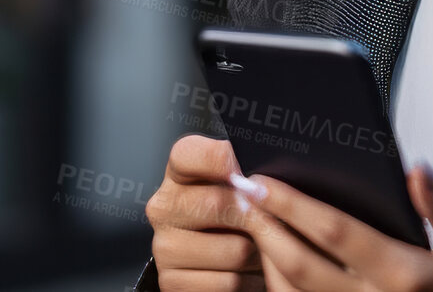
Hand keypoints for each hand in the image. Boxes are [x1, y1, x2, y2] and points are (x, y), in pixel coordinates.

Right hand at [145, 134, 264, 290]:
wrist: (223, 262)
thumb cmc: (239, 216)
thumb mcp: (242, 187)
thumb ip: (248, 172)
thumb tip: (265, 175)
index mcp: (178, 174)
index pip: (187, 153)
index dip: (219, 158)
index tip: (244, 170)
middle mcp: (163, 208)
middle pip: (217, 203)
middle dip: (255, 215)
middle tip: (269, 219)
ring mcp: (164, 247)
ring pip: (233, 250)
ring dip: (258, 254)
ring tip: (259, 248)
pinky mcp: (172, 282)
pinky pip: (228, 283)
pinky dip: (248, 281)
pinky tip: (247, 272)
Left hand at [231, 162, 432, 291]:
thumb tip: (417, 171)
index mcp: (403, 273)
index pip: (335, 233)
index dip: (292, 206)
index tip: (262, 180)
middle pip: (299, 264)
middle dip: (265, 227)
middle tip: (241, 193)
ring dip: (266, 255)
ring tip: (252, 218)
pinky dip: (279, 283)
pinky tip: (272, 256)